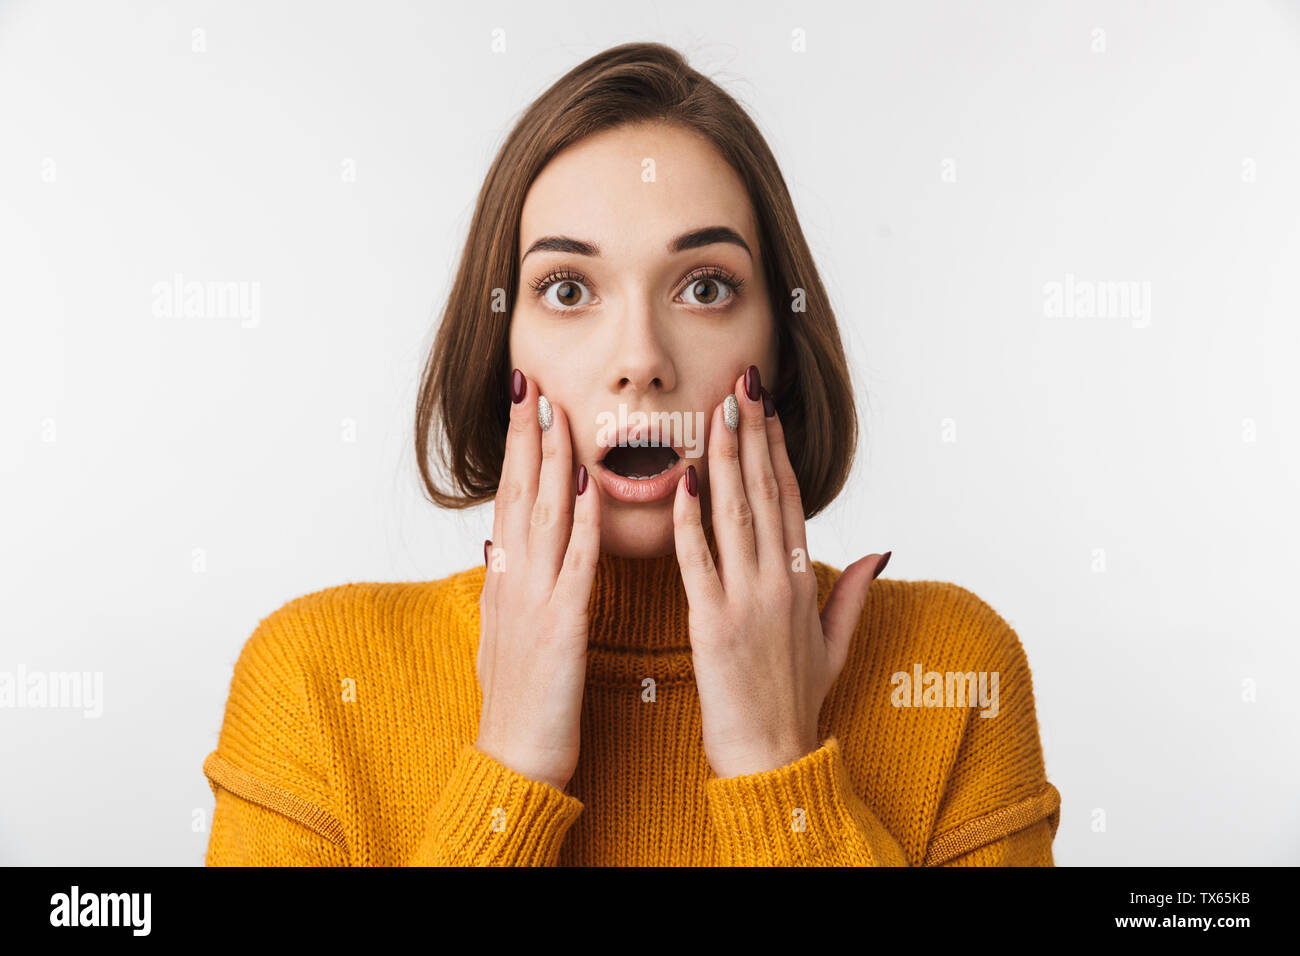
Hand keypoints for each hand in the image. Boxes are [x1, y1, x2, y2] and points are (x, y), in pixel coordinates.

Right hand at [475, 368, 600, 790]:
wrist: (514, 760)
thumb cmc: (521, 701)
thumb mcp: (506, 633)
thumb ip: (507, 586)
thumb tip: (497, 547)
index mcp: (507, 580)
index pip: (511, 498)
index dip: (518, 448)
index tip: (525, 402)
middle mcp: (514, 580)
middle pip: (520, 493)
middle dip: (527, 435)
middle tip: (530, 382)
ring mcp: (533, 601)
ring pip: (543, 517)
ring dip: (550, 461)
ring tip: (556, 411)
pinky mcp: (560, 628)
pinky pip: (574, 567)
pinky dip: (582, 524)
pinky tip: (589, 488)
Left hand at [672, 365, 889, 778]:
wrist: (774, 761)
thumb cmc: (797, 705)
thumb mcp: (835, 645)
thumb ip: (854, 593)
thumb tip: (880, 550)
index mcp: (803, 584)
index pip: (791, 500)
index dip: (777, 450)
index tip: (765, 409)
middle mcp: (779, 584)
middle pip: (766, 494)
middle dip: (752, 435)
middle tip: (740, 385)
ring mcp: (748, 602)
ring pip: (736, 516)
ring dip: (725, 460)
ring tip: (716, 413)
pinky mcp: (713, 626)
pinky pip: (700, 563)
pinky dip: (690, 522)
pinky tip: (681, 483)